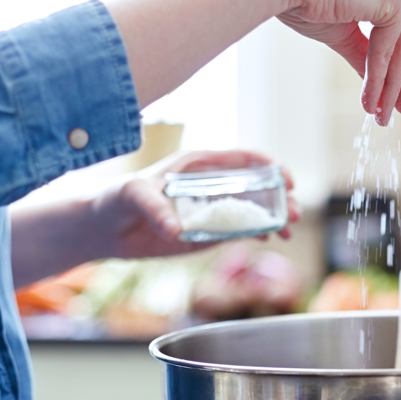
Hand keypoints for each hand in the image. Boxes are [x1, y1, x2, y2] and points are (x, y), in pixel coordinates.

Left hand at [87, 150, 300, 259]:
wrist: (106, 228)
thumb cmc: (116, 199)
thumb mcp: (132, 195)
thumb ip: (154, 208)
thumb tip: (176, 230)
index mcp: (200, 165)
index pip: (245, 159)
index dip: (271, 166)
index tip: (287, 180)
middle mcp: (212, 184)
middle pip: (258, 185)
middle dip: (281, 198)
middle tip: (294, 215)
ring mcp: (213, 208)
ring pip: (255, 209)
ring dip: (276, 218)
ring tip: (288, 233)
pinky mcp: (209, 231)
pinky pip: (241, 230)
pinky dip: (260, 233)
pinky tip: (270, 240)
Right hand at [275, 0, 400, 125]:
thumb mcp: (341, 25)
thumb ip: (364, 48)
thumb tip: (379, 81)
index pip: (400, 13)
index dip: (396, 55)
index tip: (392, 88)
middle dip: (400, 76)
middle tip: (396, 109)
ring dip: (390, 84)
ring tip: (381, 114)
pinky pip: (390, 47)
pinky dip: (380, 77)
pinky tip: (371, 101)